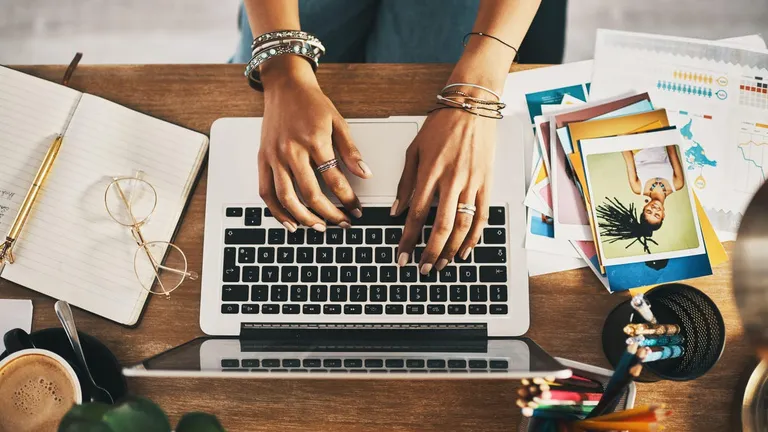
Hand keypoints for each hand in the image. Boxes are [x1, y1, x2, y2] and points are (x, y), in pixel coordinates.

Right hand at [258, 57, 371, 231]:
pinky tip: (290, 223)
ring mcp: (273, 156)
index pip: (334, 179)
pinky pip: (266, 192)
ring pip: (286, 198)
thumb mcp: (338, 122)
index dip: (347, 199)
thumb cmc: (311, 102)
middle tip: (342, 223)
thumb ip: (351, 150)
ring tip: (319, 227)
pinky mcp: (262, 159)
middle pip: (310, 193)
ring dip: (304, 218)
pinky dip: (277, 211)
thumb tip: (365, 173)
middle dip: (329, 213)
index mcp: (313, 141)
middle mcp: (291, 150)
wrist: (284, 85)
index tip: (356, 209)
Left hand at [393, 108, 495, 273]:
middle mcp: (452, 180)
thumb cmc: (442, 125)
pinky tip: (464, 251)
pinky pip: (481, 217)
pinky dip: (474, 237)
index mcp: (430, 172)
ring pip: (463, 226)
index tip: (402, 255)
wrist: (472, 107)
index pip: (417, 214)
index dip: (408, 239)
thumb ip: (405, 182)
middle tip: (423, 268)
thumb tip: (396, 210)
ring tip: (441, 264)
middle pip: (441, 226)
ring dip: (451, 249)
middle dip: (430, 252)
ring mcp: (472, 183)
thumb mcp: (414, 150)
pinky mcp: (486, 184)